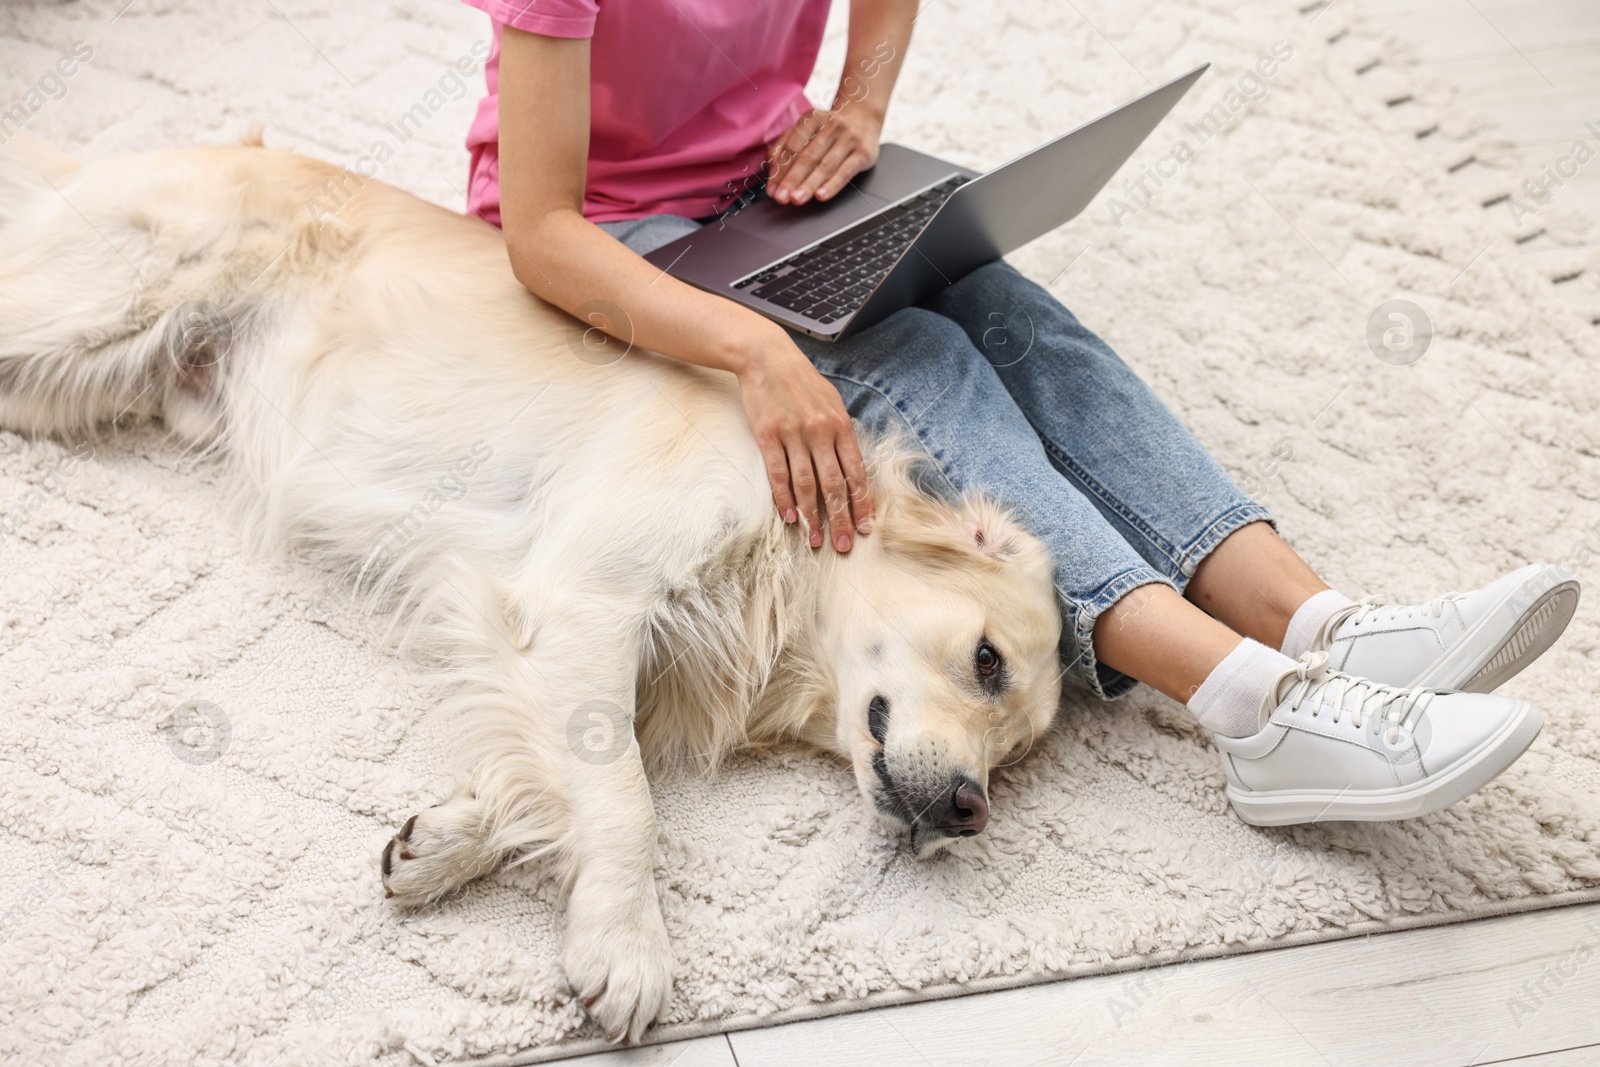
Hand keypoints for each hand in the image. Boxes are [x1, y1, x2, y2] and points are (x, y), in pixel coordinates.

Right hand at [735, 332, 873, 550]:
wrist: (766, 357)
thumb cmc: (802, 382)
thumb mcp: (832, 402)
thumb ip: (841, 433)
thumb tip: (850, 466)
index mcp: (840, 425)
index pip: (856, 472)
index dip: (862, 502)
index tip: (866, 527)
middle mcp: (820, 432)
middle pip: (834, 485)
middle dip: (841, 519)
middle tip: (844, 545)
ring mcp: (793, 434)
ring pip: (806, 484)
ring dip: (812, 517)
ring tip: (816, 540)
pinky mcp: (767, 436)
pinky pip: (778, 474)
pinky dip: (784, 498)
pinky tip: (789, 517)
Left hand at [766, 105, 881, 205]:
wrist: (864, 118)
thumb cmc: (829, 130)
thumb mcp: (807, 129)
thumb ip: (786, 146)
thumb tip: (772, 171)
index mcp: (813, 117)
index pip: (793, 146)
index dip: (780, 169)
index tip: (772, 189)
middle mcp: (832, 125)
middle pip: (808, 156)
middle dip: (792, 179)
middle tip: (781, 197)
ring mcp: (850, 138)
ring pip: (826, 165)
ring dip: (809, 184)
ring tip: (796, 199)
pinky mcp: (864, 152)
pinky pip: (845, 172)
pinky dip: (832, 185)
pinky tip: (821, 195)